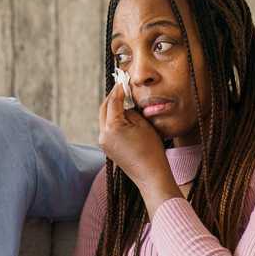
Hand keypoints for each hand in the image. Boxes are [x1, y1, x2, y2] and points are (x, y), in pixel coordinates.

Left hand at [97, 84, 175, 205]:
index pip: (113, 101)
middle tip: (121, 88)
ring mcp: (103, 143)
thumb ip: (130, 111)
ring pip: (104, 118)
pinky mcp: (106, 148)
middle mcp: (103, 134)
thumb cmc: (151, 149)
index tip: (123, 81)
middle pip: (104, 108)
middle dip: (112, 97)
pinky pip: (107, 129)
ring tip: (123, 100)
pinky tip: (123, 116)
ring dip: (111, 108)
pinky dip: (112, 120)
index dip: (118, 89)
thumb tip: (124, 106)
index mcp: (112, 126)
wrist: (150, 175)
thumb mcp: (143, 124)